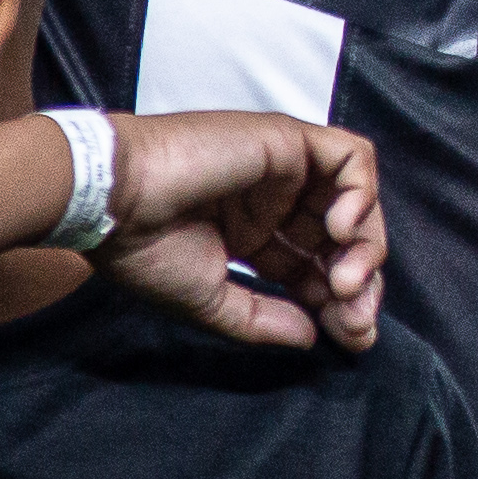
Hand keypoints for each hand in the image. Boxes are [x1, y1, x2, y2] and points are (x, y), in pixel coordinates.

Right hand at [100, 112, 382, 350]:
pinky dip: (362, 193)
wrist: (112, 199)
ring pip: (356, 201)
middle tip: (355, 318)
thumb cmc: (144, 249)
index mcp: (252, 236)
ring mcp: (284, 170)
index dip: (340, 303)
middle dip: (360, 282)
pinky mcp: (288, 140)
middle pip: (342, 239)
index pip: (314, 268)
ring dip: (365, 245)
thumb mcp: (210, 300)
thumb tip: (312, 337)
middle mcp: (274, 202)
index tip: (352, 338)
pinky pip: (352, 158)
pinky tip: (340, 230)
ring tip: (342, 282)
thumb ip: (263, 319)